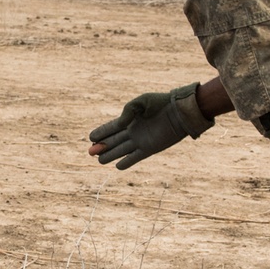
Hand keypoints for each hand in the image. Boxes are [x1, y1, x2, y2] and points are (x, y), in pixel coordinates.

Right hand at [89, 83, 213, 169]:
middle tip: (90, 152)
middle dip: (102, 146)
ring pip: (121, 150)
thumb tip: (119, 124)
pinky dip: (127, 162)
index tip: (90, 137)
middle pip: (114, 141)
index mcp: (130, 119)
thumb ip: (127, 111)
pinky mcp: (149, 148)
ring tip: (99, 160)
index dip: (101, 132)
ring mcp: (141, 141)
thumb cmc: (161, 103)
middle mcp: (133, 131)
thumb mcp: (141, 101)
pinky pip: (135, 157)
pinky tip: (118, 166)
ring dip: (111, 155)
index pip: (112, 127)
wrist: (179, 111)